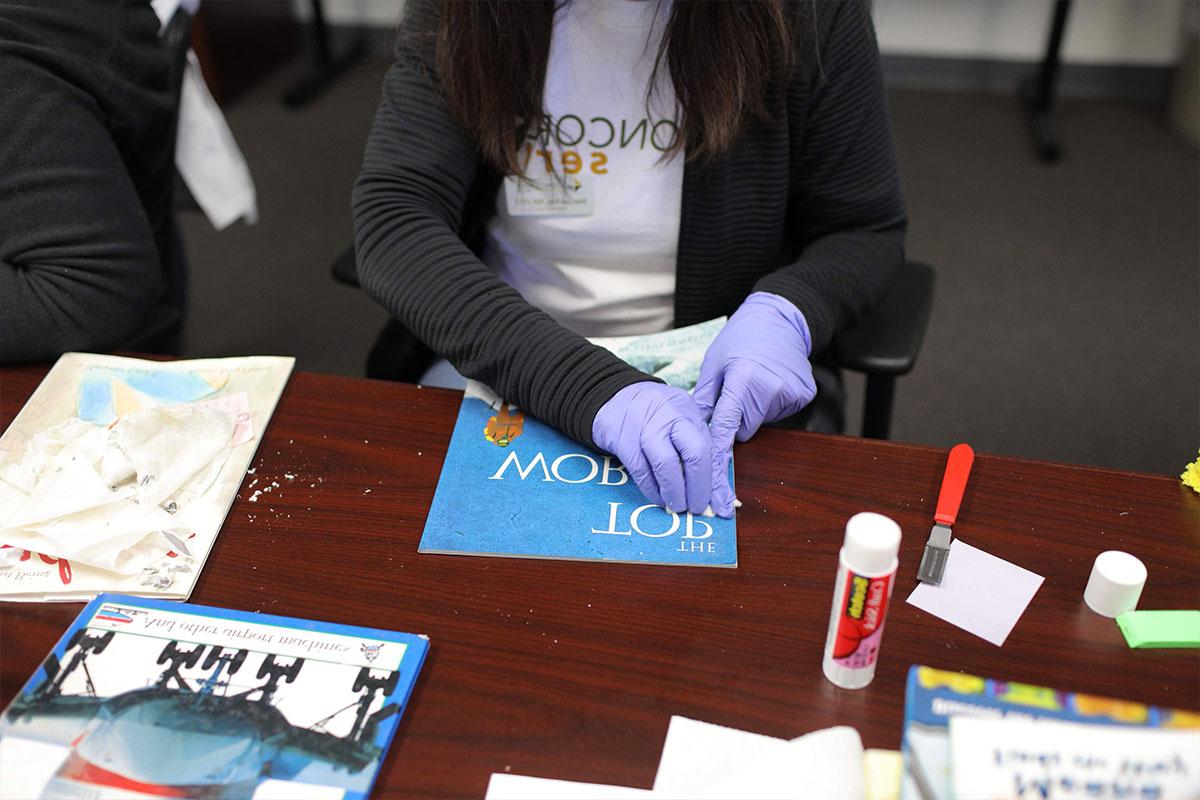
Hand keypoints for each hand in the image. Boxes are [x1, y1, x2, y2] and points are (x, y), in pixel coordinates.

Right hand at [592, 382, 712, 515]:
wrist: (614, 399)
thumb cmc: (654, 414)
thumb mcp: (680, 419)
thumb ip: (697, 445)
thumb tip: (715, 489)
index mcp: (688, 412)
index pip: (709, 447)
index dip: (715, 480)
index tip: (719, 503)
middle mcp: (670, 417)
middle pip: (694, 454)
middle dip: (698, 487)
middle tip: (697, 507)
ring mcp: (645, 428)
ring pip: (666, 466)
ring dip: (675, 493)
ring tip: (678, 507)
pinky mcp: (624, 442)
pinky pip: (642, 473)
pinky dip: (653, 490)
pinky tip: (659, 498)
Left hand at [694, 292, 816, 515]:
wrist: (782, 318)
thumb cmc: (742, 337)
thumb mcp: (714, 363)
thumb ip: (705, 398)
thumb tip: (694, 430)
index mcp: (743, 380)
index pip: (725, 430)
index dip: (716, 463)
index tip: (715, 493)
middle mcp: (769, 390)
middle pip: (743, 429)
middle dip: (734, 418)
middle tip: (735, 390)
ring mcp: (790, 394)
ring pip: (760, 422)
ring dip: (752, 409)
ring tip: (754, 379)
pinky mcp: (804, 395)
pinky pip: (777, 413)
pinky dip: (769, 403)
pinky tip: (770, 381)